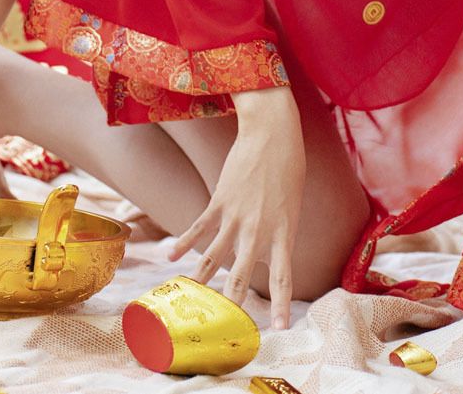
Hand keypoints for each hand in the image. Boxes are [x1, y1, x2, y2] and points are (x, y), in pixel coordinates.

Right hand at [166, 86, 303, 329]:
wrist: (272, 134)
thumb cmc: (288, 168)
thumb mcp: (290, 206)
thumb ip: (276, 233)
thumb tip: (261, 253)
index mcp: (284, 233)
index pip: (284, 278)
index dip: (281, 304)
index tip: (279, 328)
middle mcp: (260, 230)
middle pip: (244, 275)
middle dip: (233, 303)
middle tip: (224, 326)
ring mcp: (238, 216)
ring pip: (214, 256)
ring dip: (201, 279)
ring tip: (189, 298)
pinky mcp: (220, 200)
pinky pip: (199, 228)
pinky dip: (184, 243)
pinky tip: (171, 258)